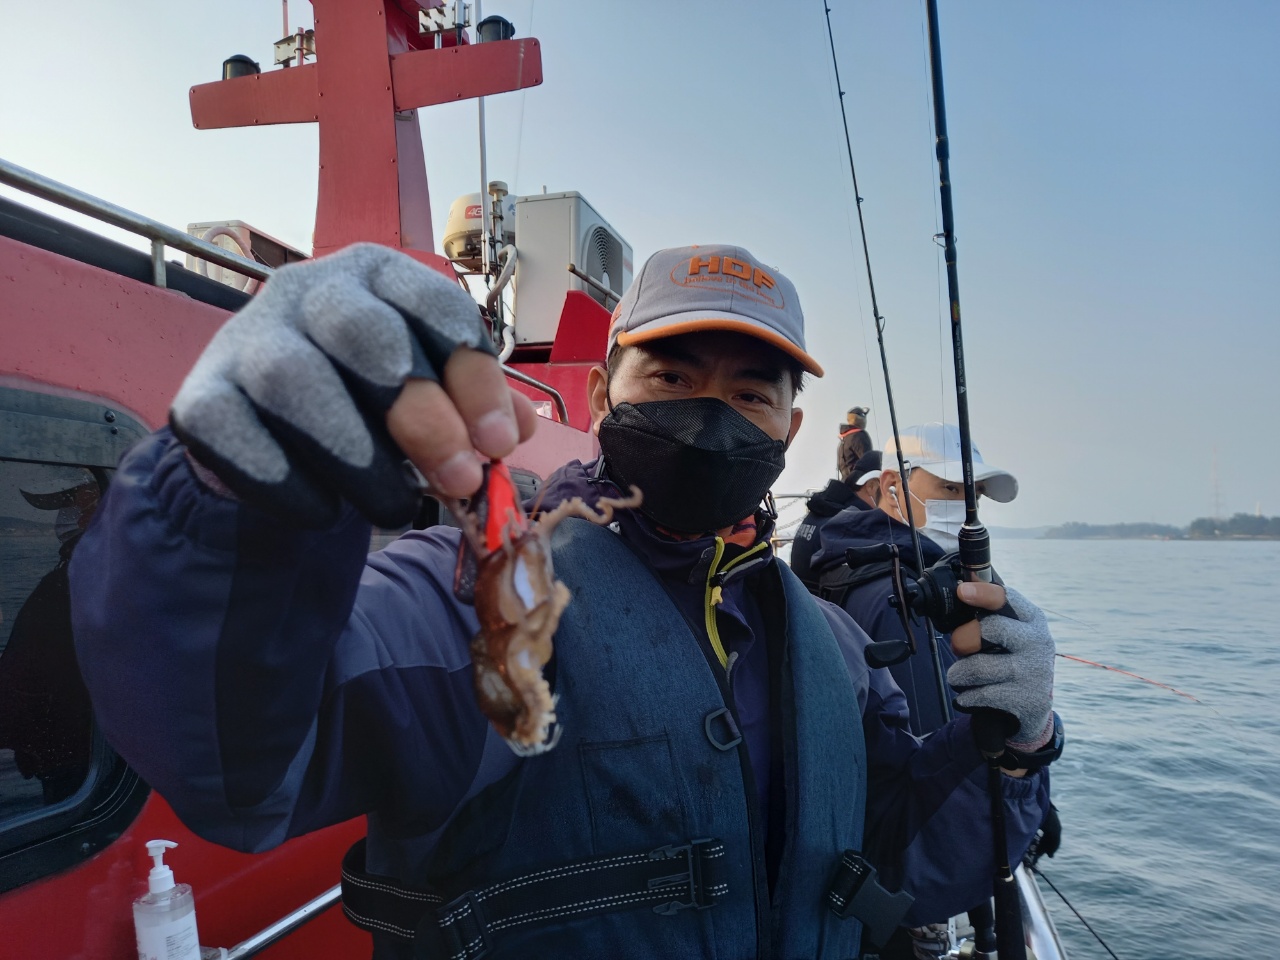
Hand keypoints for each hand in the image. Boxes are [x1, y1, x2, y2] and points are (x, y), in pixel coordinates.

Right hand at [171, 244, 535, 527]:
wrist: (272, 440)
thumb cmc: (368, 407)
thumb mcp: (432, 397)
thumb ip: (476, 408)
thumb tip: (518, 427)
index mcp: (377, 276)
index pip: (434, 304)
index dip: (474, 376)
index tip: (500, 443)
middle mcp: (307, 290)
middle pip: (365, 334)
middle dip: (423, 417)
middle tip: (459, 480)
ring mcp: (246, 338)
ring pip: (294, 380)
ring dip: (357, 455)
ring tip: (395, 506)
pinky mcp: (198, 396)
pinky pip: (235, 434)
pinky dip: (288, 483)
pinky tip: (325, 512)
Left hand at [947, 585, 1054, 747]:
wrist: (1032, 708)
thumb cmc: (1009, 659)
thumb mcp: (1007, 633)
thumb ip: (986, 615)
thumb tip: (959, 594)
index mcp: (1032, 619)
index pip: (1008, 598)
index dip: (983, 593)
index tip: (962, 592)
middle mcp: (1038, 642)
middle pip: (991, 629)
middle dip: (962, 640)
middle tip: (957, 648)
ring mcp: (1035, 672)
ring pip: (979, 667)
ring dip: (958, 674)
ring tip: (958, 676)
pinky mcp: (1028, 700)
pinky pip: (981, 694)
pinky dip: (966, 696)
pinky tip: (967, 696)